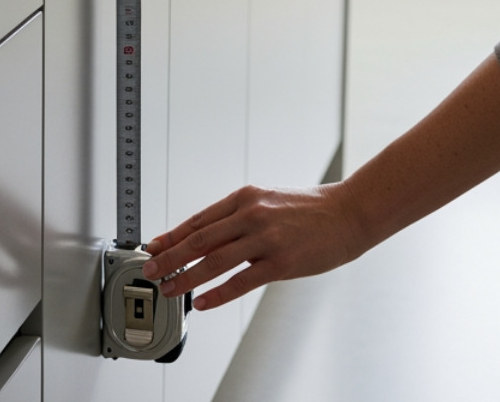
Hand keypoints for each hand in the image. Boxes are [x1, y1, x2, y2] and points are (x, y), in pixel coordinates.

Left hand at [138, 181, 369, 310]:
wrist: (349, 213)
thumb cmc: (311, 209)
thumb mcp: (269, 201)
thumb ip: (240, 217)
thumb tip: (209, 236)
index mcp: (244, 198)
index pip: (198, 220)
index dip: (172, 235)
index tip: (153, 246)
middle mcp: (251, 215)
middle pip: (198, 239)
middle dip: (169, 257)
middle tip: (150, 271)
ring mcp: (265, 238)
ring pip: (213, 261)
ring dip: (186, 277)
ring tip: (169, 289)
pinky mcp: (281, 262)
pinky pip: (241, 281)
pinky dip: (217, 293)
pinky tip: (202, 302)